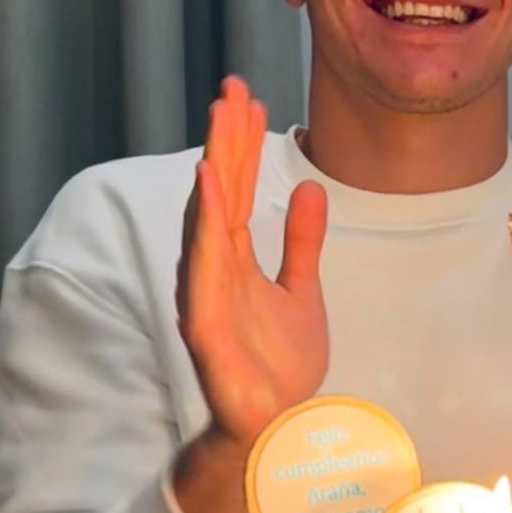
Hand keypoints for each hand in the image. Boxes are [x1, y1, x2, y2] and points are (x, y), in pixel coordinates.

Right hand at [175, 75, 329, 454]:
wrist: (276, 426)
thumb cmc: (279, 364)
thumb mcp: (303, 292)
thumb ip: (302, 243)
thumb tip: (308, 188)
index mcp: (234, 259)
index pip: (237, 190)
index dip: (243, 145)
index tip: (251, 99)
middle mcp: (214, 266)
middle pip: (220, 190)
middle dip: (226, 138)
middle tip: (234, 86)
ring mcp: (206, 290)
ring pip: (209, 214)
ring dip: (215, 162)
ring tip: (222, 115)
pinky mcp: (204, 318)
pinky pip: (203, 261)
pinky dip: (205, 218)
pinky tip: (210, 179)